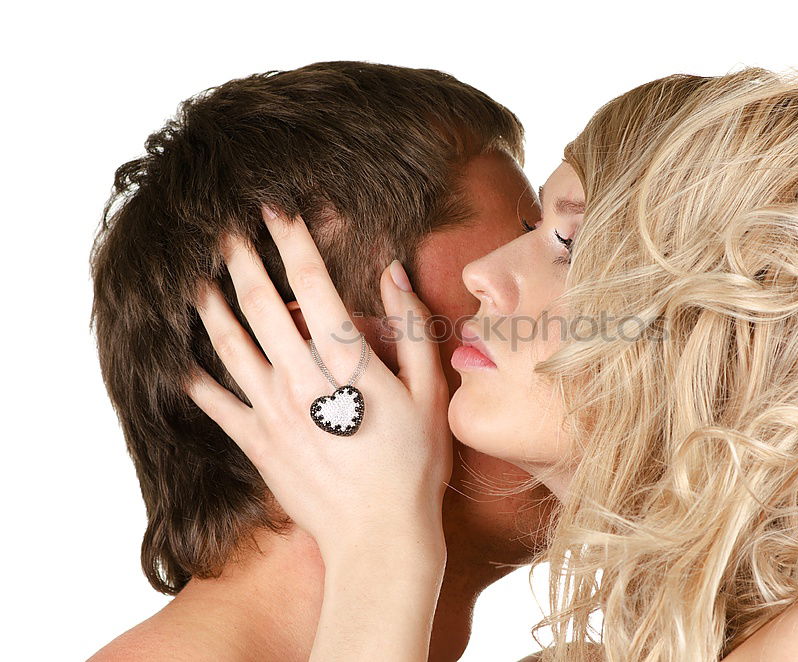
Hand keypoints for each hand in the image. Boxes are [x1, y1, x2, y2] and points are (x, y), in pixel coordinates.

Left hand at [183, 206, 451, 557]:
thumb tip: (394, 275)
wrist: (378, 536)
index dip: (291, 239)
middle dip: (239, 259)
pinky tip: (177, 359)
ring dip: (208, 305)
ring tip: (193, 276)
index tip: (274, 208)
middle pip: (260, 304)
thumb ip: (413, 329)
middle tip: (221, 229)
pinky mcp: (256, 442)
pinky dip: (193, 378)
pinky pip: (214, 403)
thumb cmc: (414, 466)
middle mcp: (301, 377)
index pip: (312, 283)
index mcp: (347, 360)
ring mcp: (273, 410)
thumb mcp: (430, 393)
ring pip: (229, 344)